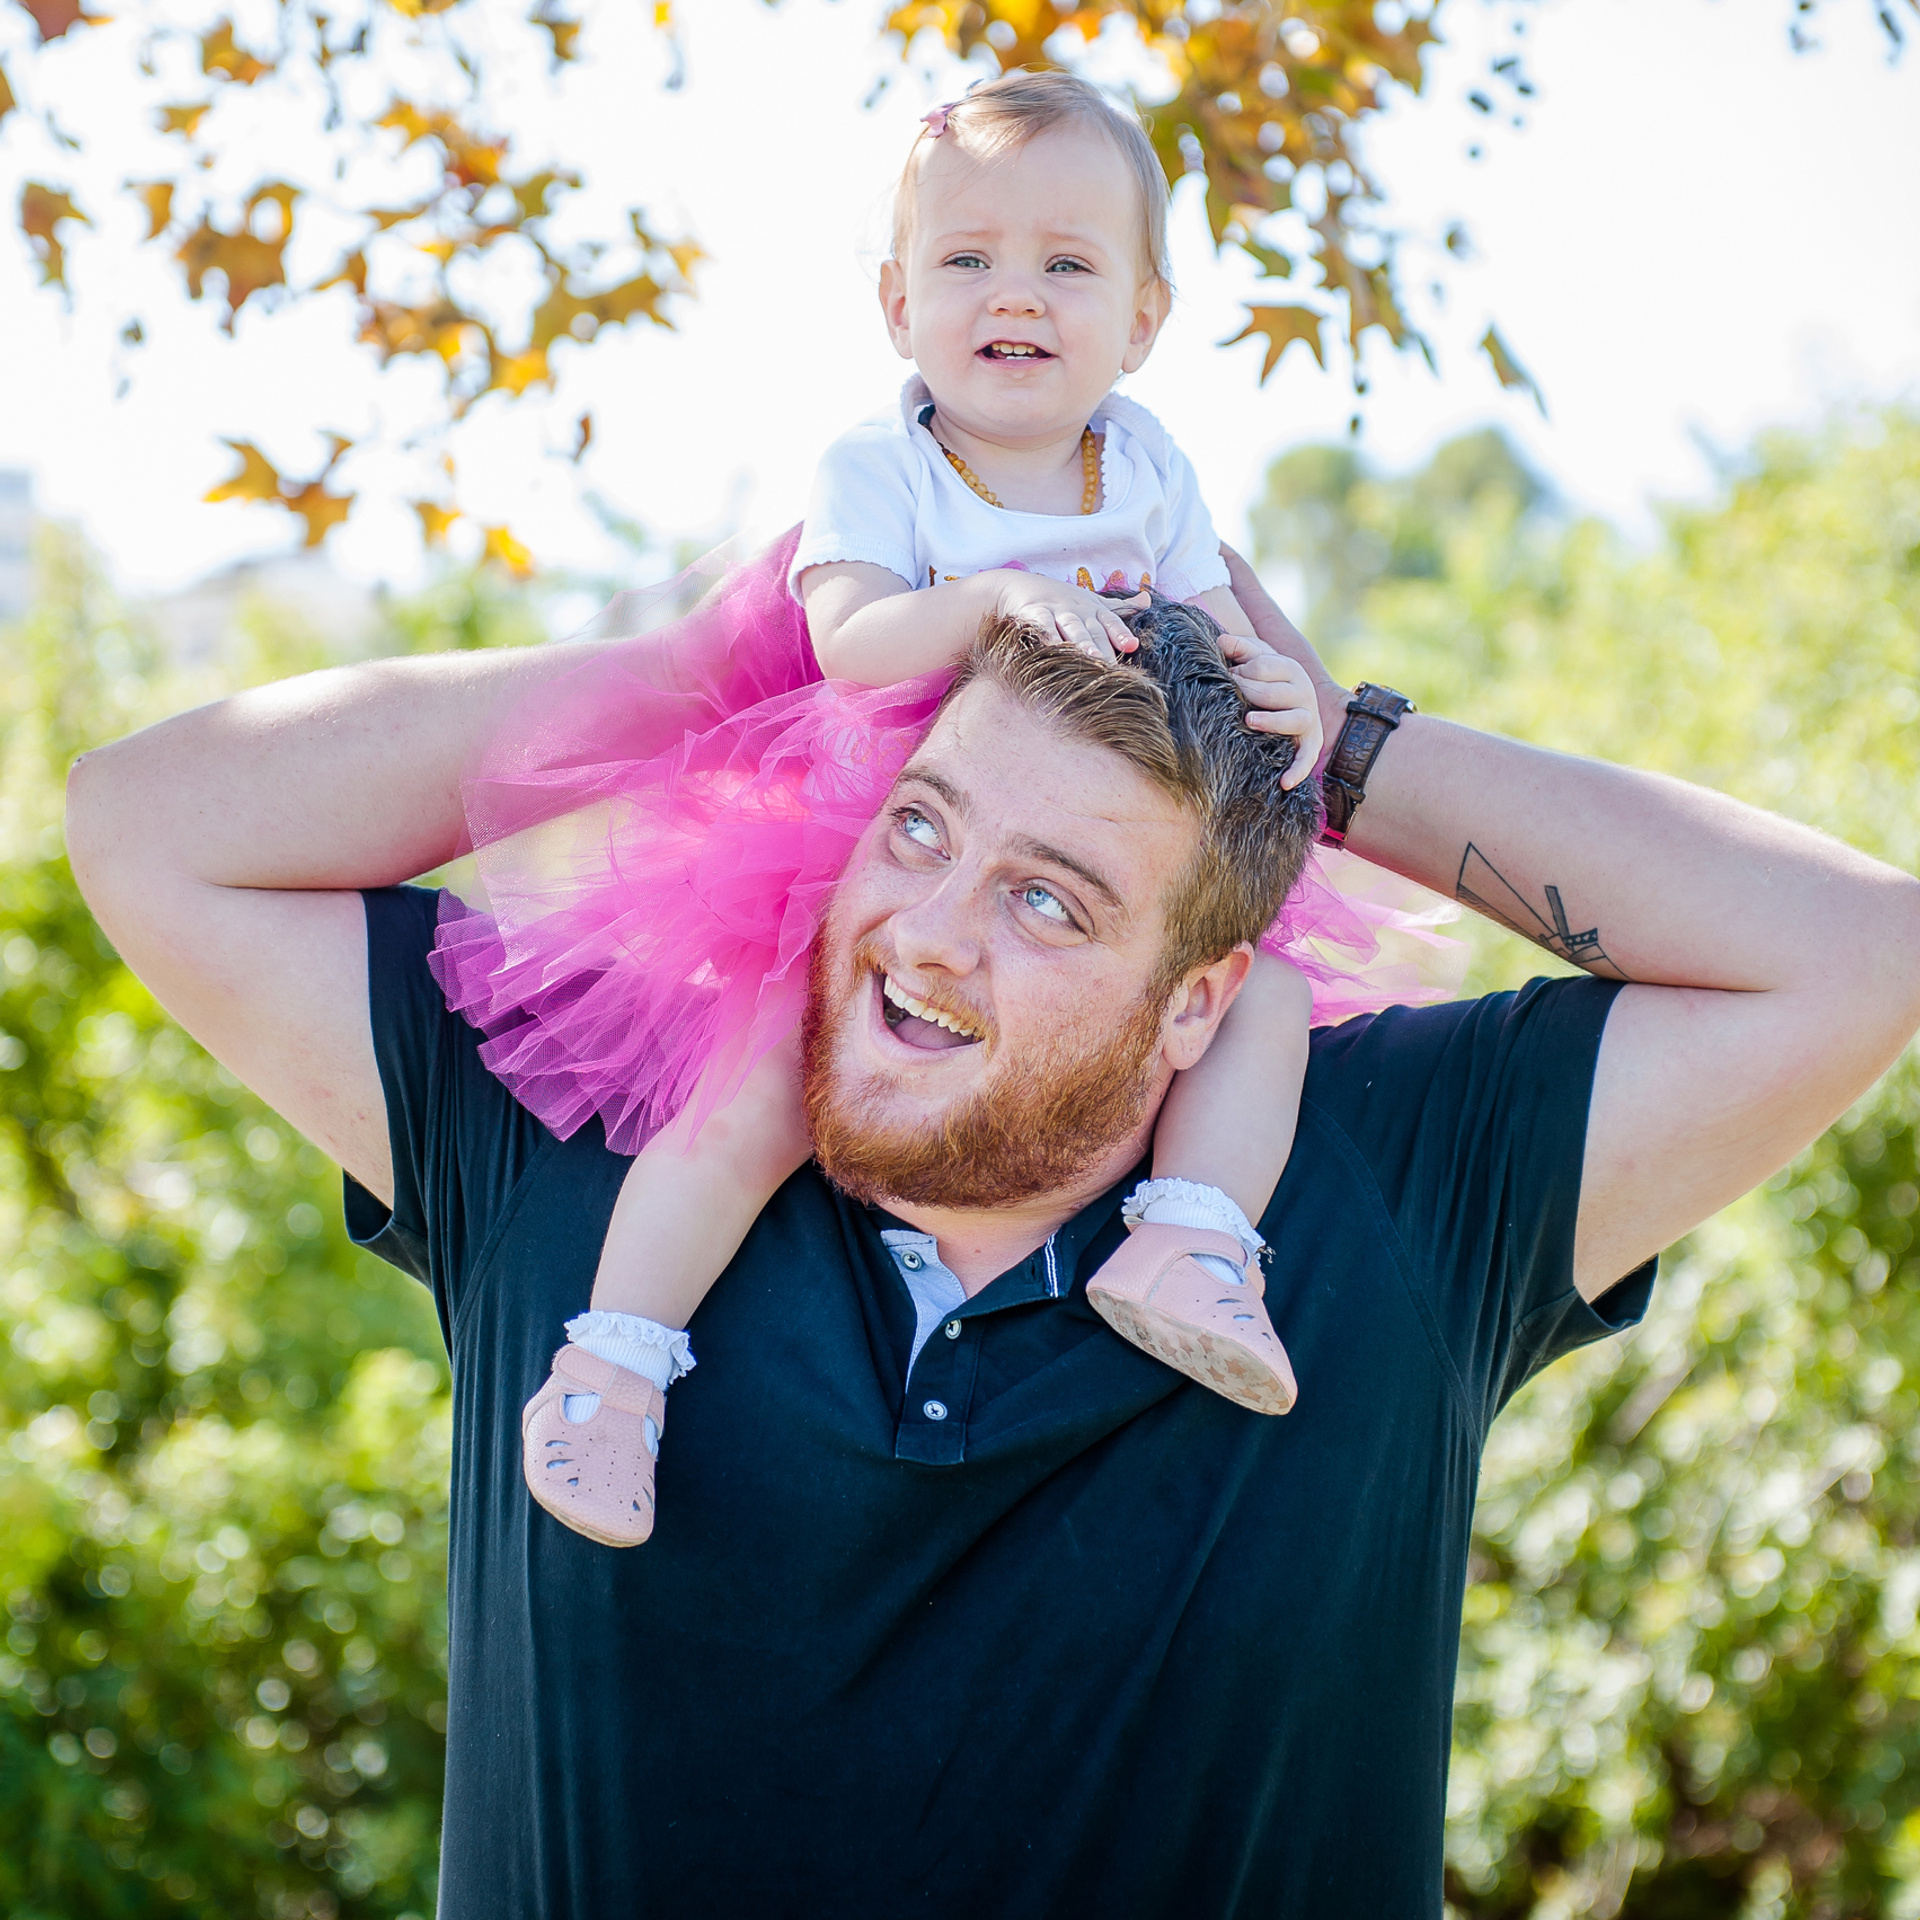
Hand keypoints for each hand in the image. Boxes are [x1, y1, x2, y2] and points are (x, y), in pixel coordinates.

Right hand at [991, 572, 1143, 661]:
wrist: (1020, 586)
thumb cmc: (1062, 599)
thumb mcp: (1093, 601)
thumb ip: (1121, 607)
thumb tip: (1148, 600)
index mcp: (1094, 610)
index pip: (1111, 623)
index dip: (1121, 633)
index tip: (1133, 645)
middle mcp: (1078, 610)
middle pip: (1093, 630)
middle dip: (1103, 646)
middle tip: (1113, 667)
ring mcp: (1056, 611)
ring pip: (1071, 628)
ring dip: (1081, 642)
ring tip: (1091, 657)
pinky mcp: (1034, 613)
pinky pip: (1042, 625)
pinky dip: (1047, 635)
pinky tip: (1053, 648)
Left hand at [1217, 633, 1323, 789]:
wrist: (1283, 699)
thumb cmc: (1262, 677)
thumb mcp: (1253, 658)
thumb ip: (1239, 648)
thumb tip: (1221, 640)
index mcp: (1289, 668)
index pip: (1264, 666)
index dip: (1241, 671)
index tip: (1227, 676)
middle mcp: (1303, 692)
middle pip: (1273, 693)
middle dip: (1248, 693)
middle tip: (1230, 698)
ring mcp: (1308, 718)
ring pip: (1293, 719)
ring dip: (1272, 721)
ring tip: (1249, 721)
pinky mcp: (1310, 743)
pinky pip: (1307, 757)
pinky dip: (1298, 770)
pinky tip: (1284, 783)